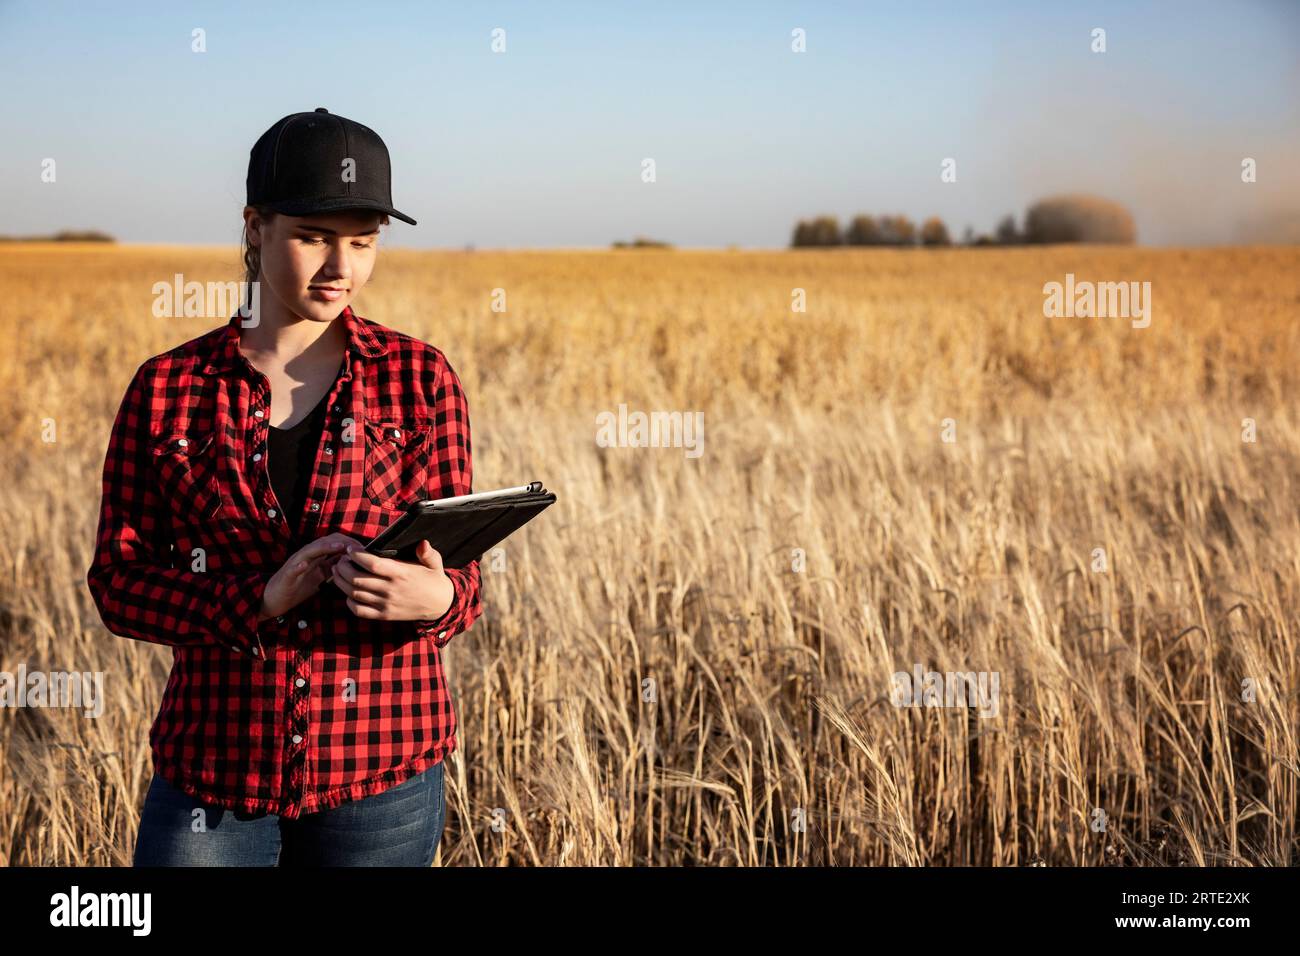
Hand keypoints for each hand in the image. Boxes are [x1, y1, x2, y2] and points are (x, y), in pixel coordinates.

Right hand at [258, 533, 361, 620]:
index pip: (334, 543)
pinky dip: (298, 565)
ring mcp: (295, 564)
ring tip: (339, 547)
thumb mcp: (321, 577)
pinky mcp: (286, 575)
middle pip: (325, 542)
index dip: (350, 544)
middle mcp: (307, 556)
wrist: (273, 598)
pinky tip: (305, 564)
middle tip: (358, 547)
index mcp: (316, 557)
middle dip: (343, 542)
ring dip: (324, 547)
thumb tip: (354, 566)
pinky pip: (292, 569)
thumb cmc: (298, 587)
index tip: (366, 549)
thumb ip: (335, 569)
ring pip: (310, 551)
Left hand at [331, 538, 454, 621]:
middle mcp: (391, 589)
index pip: (372, 563)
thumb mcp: (435, 563)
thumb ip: (427, 553)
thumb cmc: (433, 580)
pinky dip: (349, 602)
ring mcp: (386, 604)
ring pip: (354, 594)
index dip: (357, 555)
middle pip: (357, 579)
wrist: (440, 605)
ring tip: (338, 572)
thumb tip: (423, 543)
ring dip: (341, 582)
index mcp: (401, 573)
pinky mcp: (384, 615)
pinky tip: (348, 593)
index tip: (350, 549)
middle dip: (343, 567)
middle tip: (341, 560)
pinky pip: (359, 611)